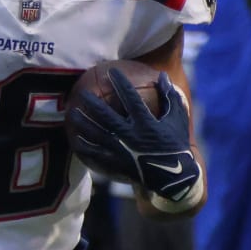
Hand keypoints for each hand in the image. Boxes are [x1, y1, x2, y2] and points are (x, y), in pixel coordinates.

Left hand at [66, 71, 202, 204]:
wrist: (175, 177)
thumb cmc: (176, 144)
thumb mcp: (177, 119)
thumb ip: (170, 97)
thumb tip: (162, 75)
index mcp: (147, 123)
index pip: (130, 98)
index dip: (120, 83)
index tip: (111, 72)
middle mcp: (132, 136)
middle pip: (106, 116)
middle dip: (93, 103)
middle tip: (82, 93)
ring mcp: (122, 151)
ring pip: (97, 134)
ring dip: (83, 122)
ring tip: (73, 112)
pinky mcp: (117, 163)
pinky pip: (96, 154)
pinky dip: (84, 146)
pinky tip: (75, 139)